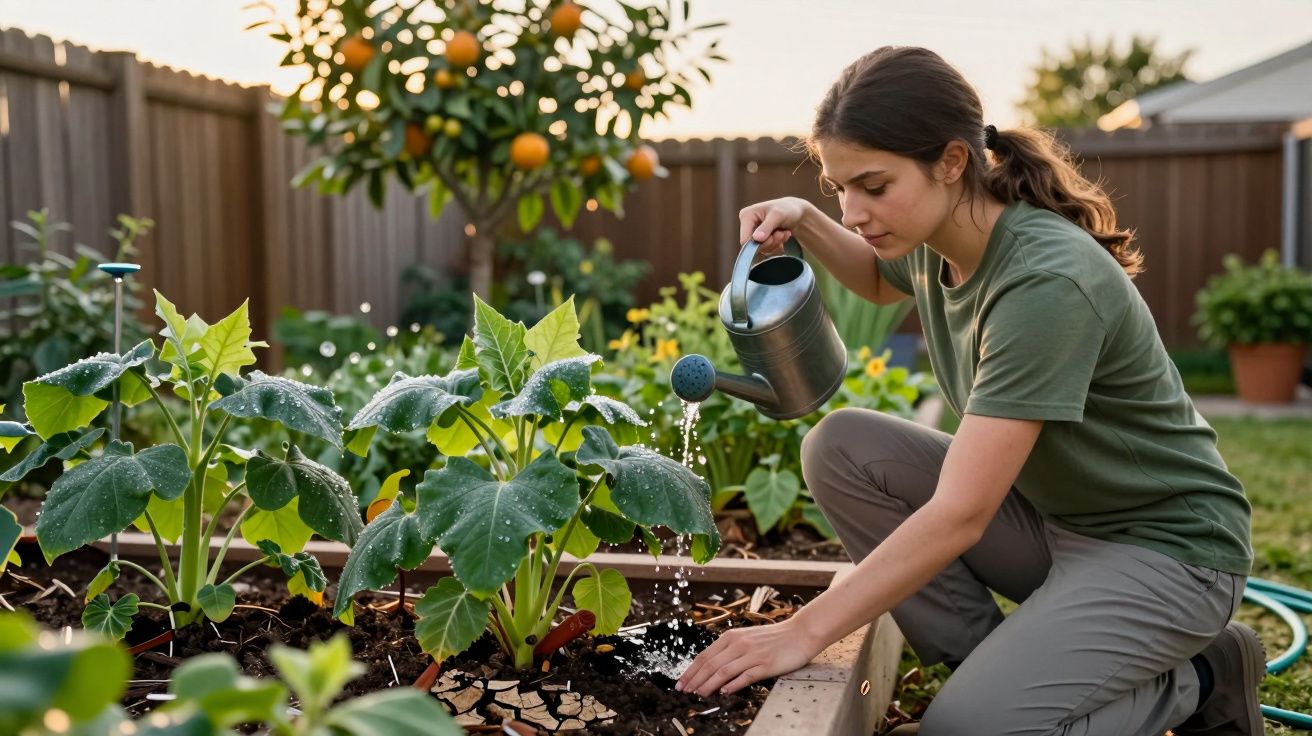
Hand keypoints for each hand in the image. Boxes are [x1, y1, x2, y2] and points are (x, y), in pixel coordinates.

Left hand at [674, 617, 822, 696]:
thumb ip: (730, 649)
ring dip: (708, 685)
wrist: (799, 633)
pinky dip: (732, 685)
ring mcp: (752, 654)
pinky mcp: (765, 665)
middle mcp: (739, 644)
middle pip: (710, 664)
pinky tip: (723, 692)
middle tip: (684, 692)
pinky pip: (745, 676)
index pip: (704, 655)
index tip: (681, 683)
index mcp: (732, 637)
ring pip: (723, 671)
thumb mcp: (747, 638)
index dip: (691, 670)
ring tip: (698, 695)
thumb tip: (711, 665)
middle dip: (694, 680)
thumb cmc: (774, 638)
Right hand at [739, 197, 812, 255]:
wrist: (796, 213)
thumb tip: (756, 238)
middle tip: (781, 234)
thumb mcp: (778, 215)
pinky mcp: (760, 240)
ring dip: (775, 243)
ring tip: (784, 233)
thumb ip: (766, 227)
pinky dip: (777, 245)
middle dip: (770, 242)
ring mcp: (753, 233)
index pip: (745, 239)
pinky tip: (783, 236)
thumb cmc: (787, 209)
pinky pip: (766, 251)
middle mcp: (747, 225)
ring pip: (761, 249)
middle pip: (753, 246)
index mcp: (746, 215)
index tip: (775, 235)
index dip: (759, 243)